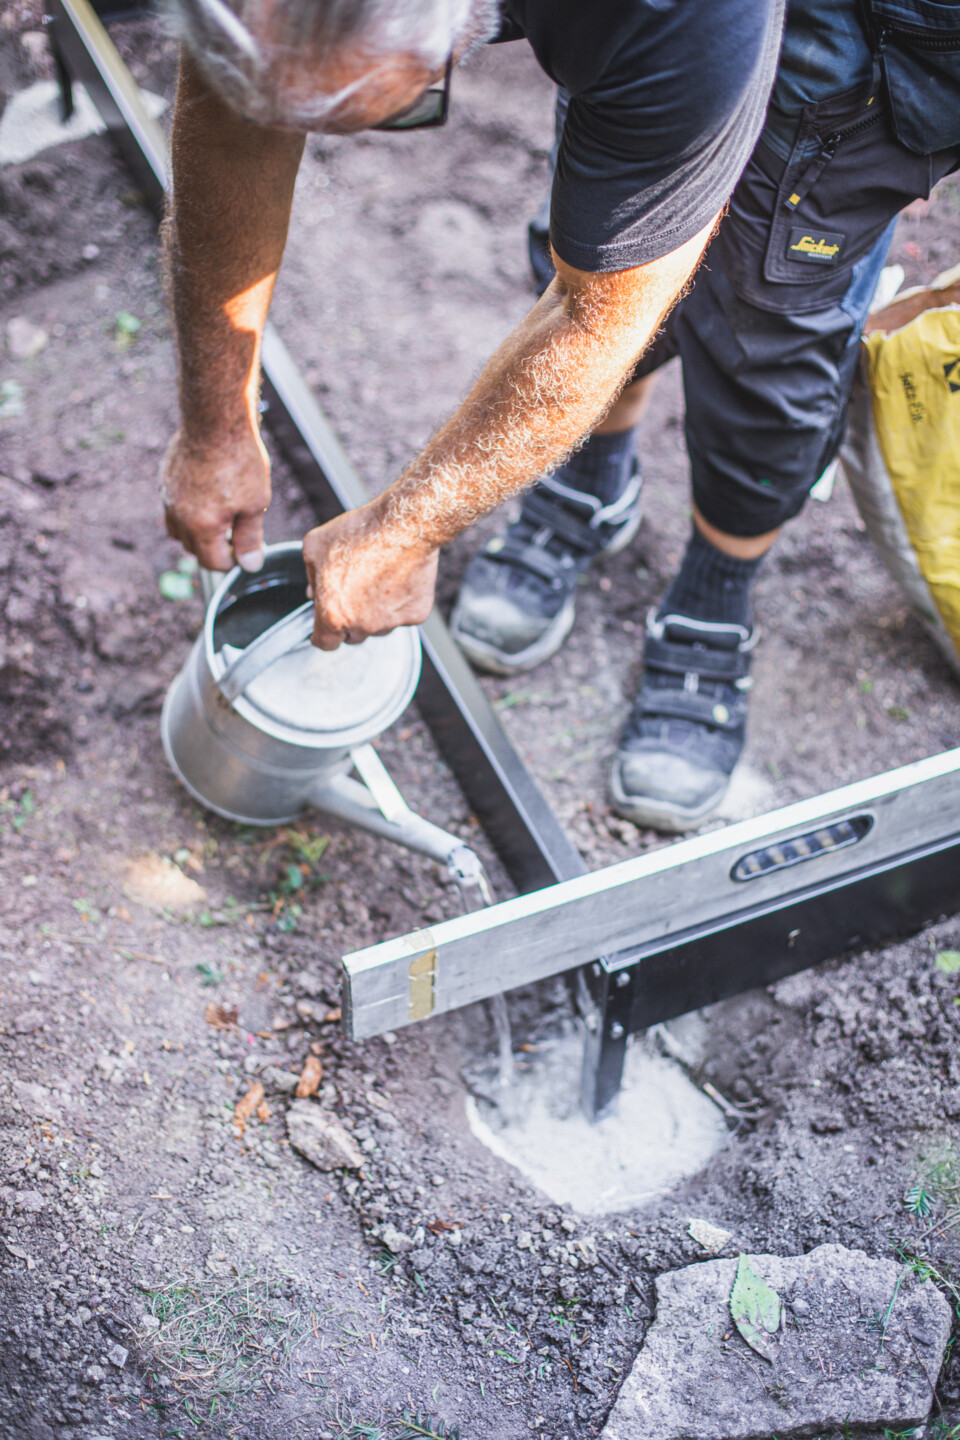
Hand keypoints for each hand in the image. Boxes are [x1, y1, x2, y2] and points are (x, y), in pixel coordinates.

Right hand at [161, 427, 271, 572]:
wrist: (216, 420)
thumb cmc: (239, 459)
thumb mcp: (255, 503)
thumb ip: (250, 538)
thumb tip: (250, 565)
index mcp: (201, 526)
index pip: (213, 563)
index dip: (233, 561)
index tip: (246, 548)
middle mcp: (178, 516)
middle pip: (194, 549)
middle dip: (216, 547)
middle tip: (238, 529)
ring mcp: (167, 498)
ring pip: (179, 531)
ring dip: (198, 532)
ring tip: (222, 515)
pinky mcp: (165, 481)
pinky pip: (173, 509)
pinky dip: (188, 512)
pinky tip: (208, 495)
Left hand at [302, 503, 438, 650]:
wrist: (404, 525)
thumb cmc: (360, 533)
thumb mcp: (315, 546)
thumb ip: (310, 576)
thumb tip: (314, 592)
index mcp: (333, 614)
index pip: (325, 643)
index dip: (323, 635)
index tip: (325, 630)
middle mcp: (362, 625)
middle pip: (353, 636)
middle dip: (350, 620)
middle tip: (354, 591)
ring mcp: (390, 622)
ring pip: (379, 627)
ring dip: (375, 613)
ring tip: (377, 579)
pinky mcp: (415, 615)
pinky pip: (403, 616)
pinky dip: (399, 603)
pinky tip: (397, 578)